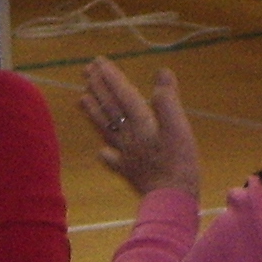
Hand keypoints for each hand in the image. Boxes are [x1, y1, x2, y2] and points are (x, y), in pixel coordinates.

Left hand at [82, 58, 200, 197]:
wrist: (170, 199)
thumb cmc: (178, 163)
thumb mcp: (179, 127)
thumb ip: (167, 99)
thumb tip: (161, 73)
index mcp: (141, 122)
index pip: (123, 94)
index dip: (111, 77)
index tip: (99, 62)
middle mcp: (129, 136)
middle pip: (110, 108)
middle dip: (98, 87)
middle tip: (86, 70)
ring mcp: (126, 154)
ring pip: (106, 128)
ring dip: (94, 111)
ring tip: (82, 98)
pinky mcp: (129, 172)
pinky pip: (112, 158)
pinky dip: (105, 151)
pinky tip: (102, 150)